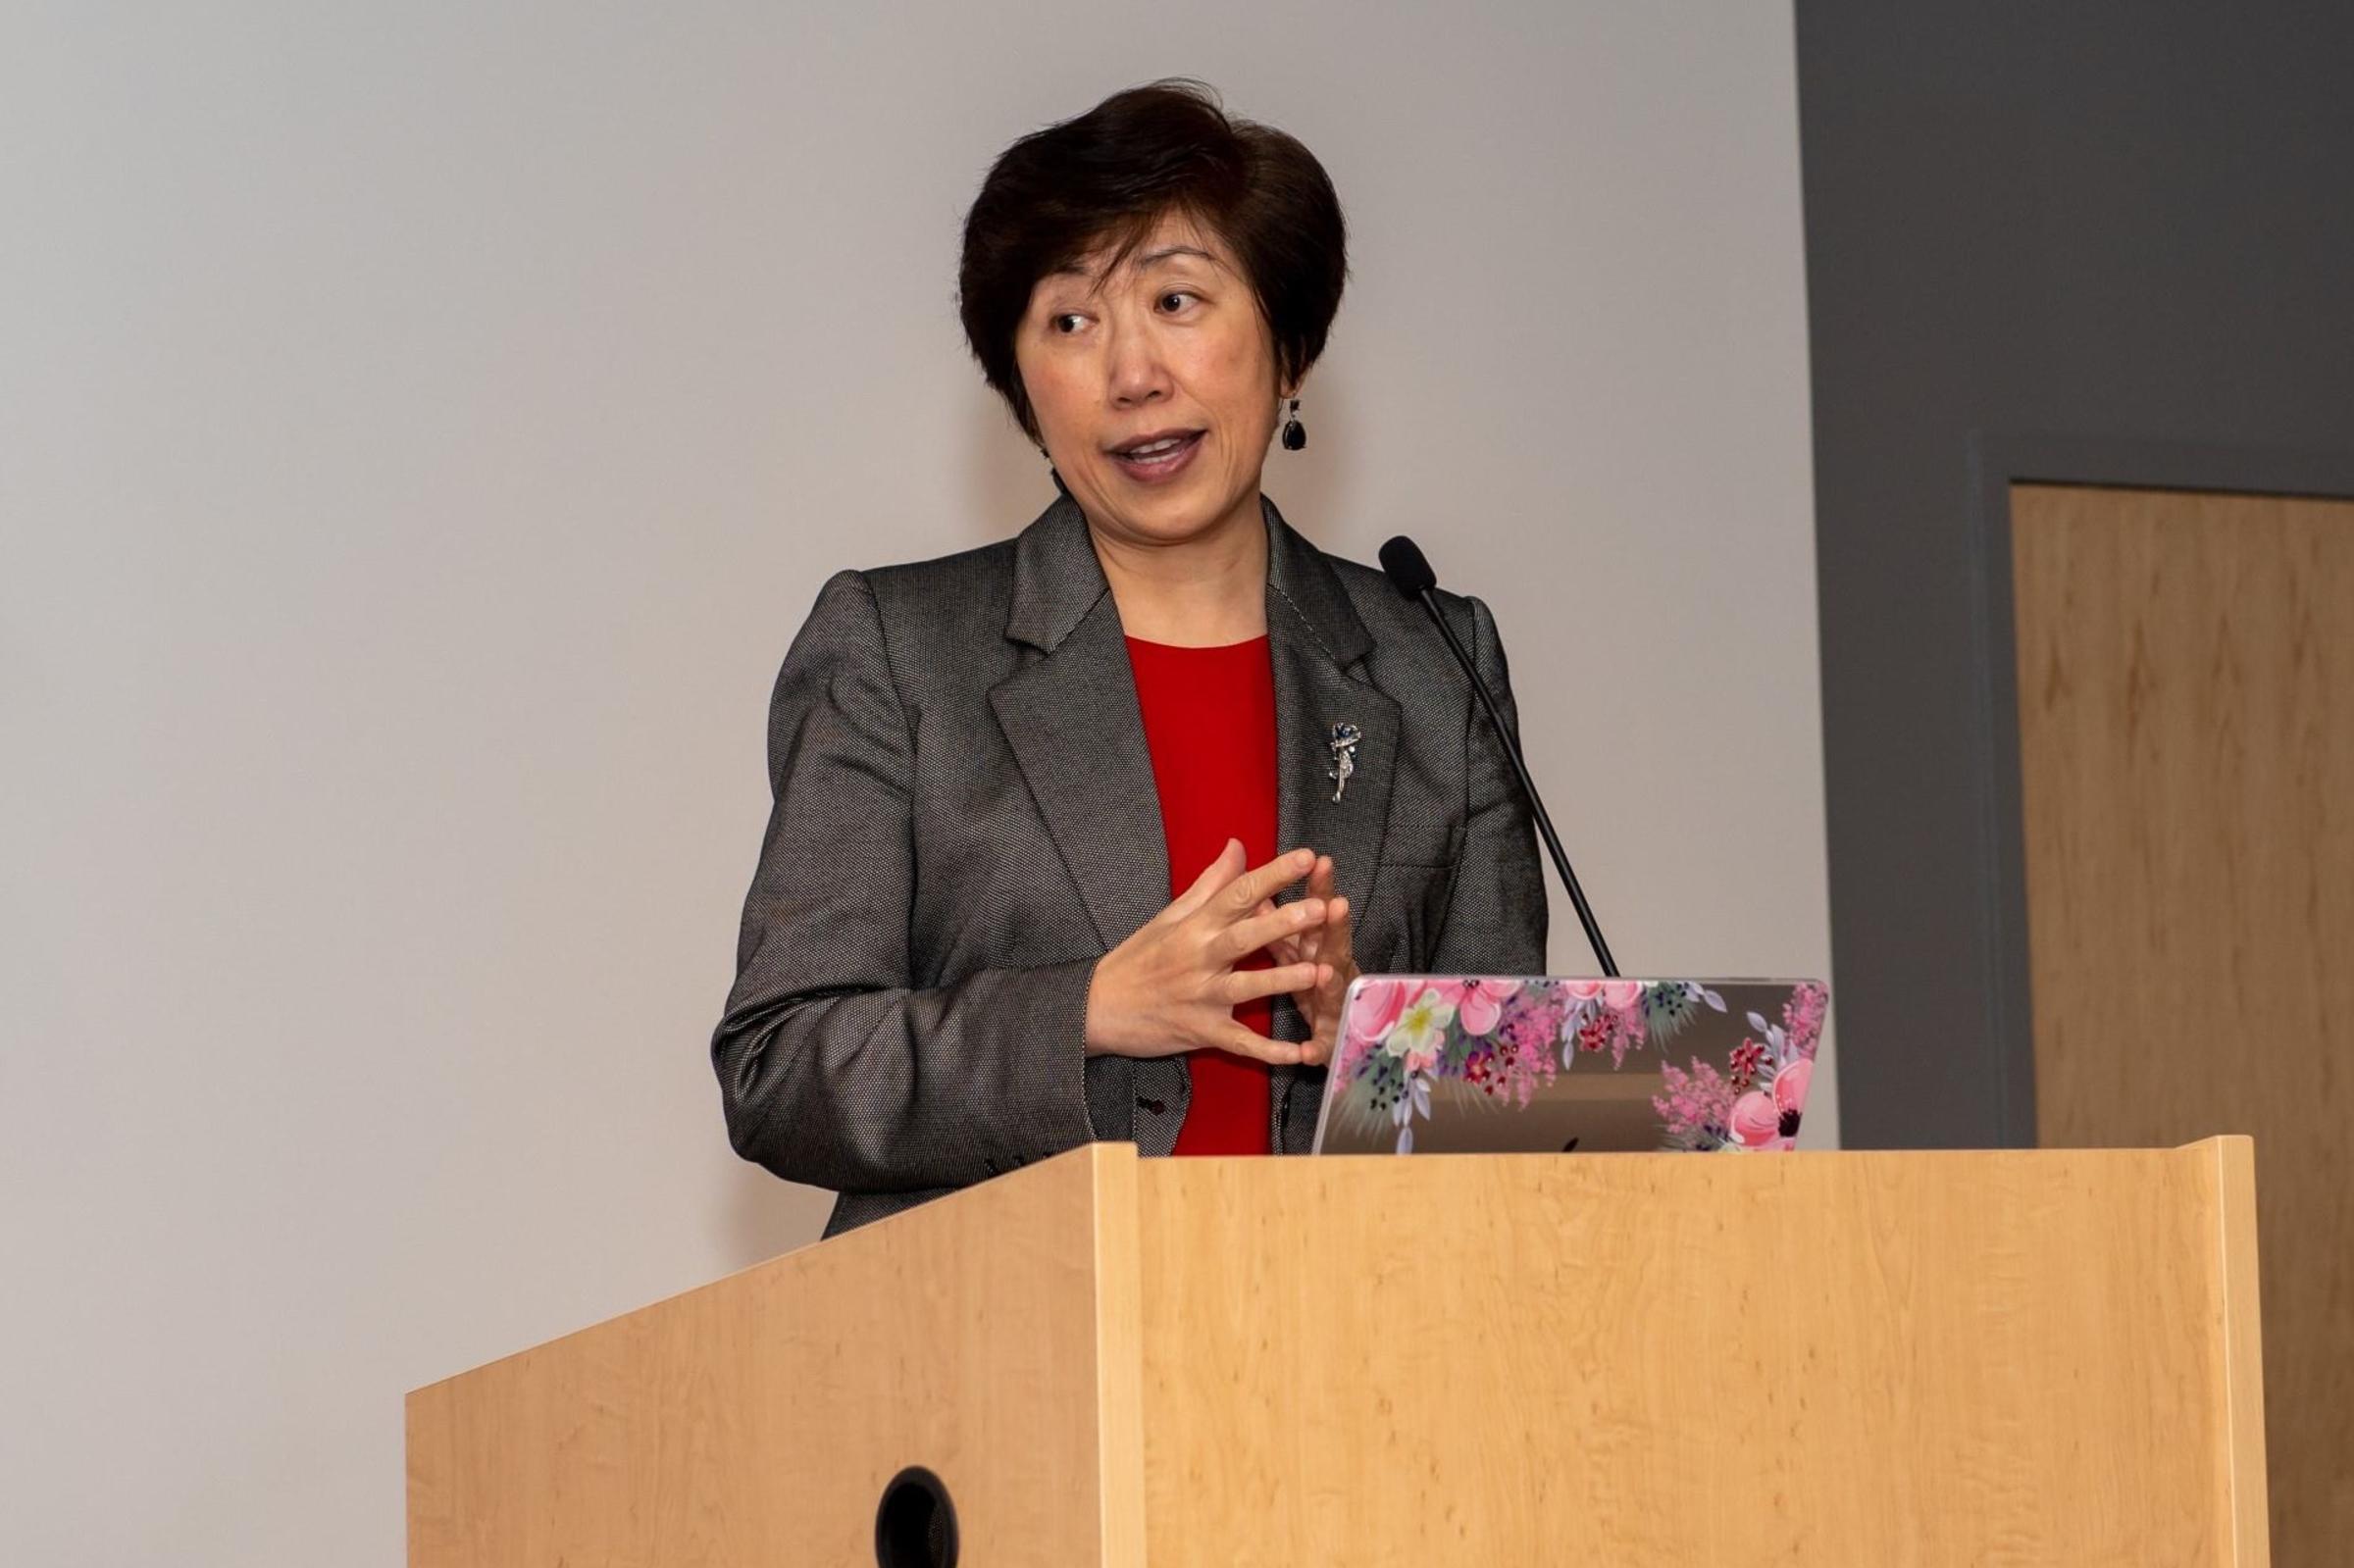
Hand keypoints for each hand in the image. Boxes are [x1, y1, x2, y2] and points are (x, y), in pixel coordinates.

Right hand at [1084, 840, 1332, 1065]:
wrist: (1098, 1008)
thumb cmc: (1138, 958)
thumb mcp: (1170, 915)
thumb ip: (1210, 883)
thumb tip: (1238, 846)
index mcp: (1194, 926)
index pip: (1238, 893)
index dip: (1273, 874)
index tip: (1306, 857)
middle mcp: (1199, 958)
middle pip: (1245, 936)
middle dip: (1283, 923)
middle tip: (1320, 909)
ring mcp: (1201, 997)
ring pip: (1247, 987)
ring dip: (1283, 981)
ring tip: (1318, 972)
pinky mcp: (1202, 1031)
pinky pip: (1240, 1043)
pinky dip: (1270, 1051)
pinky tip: (1300, 1053)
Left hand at [1252, 853, 1357, 1066]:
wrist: (1335, 1037)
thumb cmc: (1313, 984)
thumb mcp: (1295, 950)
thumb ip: (1280, 922)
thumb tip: (1262, 889)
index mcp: (1318, 947)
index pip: (1318, 913)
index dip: (1319, 889)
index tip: (1318, 861)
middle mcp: (1331, 972)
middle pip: (1333, 947)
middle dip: (1335, 928)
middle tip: (1336, 904)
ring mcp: (1332, 1006)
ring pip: (1332, 993)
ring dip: (1330, 984)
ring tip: (1326, 972)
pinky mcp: (1326, 1041)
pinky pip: (1320, 1046)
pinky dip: (1315, 1049)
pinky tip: (1307, 1052)